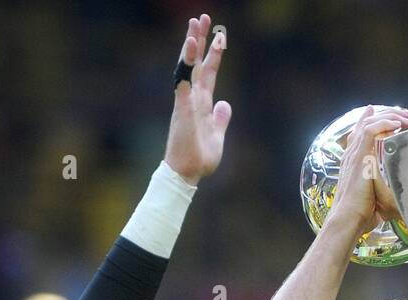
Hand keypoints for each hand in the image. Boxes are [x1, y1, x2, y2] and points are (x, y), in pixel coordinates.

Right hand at [164, 14, 231, 184]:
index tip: (219, 35)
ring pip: (187, 70)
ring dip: (191, 49)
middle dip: (200, 40)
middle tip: (202, 17)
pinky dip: (185, 73)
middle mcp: (193, 99)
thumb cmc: (199, 158)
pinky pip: (182, 89)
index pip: (208, 71)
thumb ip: (220, 119)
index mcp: (202, 103)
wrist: (187, 174)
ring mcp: (186, 104)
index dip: (214, 53)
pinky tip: (188, 55)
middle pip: (196, 63)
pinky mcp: (182, 113)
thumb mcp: (217, 136)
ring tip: (194, 29)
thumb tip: (225, 104)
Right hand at [326, 105, 407, 236]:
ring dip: (390, 116)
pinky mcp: (359, 156)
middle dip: (387, 115)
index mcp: (353, 162)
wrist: (348, 218)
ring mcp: (354, 153)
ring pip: (370, 122)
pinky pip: (370, 129)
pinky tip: (397, 124)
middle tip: (404, 114)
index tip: (386, 115)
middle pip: (366, 123)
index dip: (371, 120)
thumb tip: (399, 200)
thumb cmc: (360, 214)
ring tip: (406, 117)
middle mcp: (351, 154)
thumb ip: (383, 190)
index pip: (360, 133)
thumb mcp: (374, 197)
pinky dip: (384, 122)